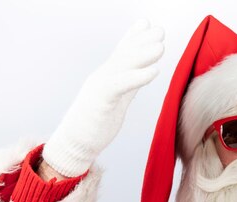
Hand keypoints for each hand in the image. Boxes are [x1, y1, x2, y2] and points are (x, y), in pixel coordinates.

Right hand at [43, 19, 163, 176]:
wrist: (74, 143)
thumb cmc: (95, 123)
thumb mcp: (116, 100)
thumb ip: (129, 84)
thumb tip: (143, 72)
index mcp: (107, 77)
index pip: (121, 53)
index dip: (134, 38)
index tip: (147, 24)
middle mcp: (102, 77)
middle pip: (124, 55)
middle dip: (142, 41)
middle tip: (160, 30)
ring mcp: (100, 86)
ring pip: (123, 66)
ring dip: (143, 54)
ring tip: (161, 46)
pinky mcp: (100, 100)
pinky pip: (120, 85)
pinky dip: (138, 76)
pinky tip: (154, 71)